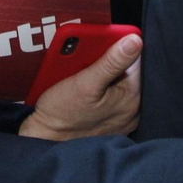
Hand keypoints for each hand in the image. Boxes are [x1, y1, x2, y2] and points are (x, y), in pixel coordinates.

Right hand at [20, 34, 142, 139]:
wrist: (46, 141)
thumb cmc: (63, 114)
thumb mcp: (85, 82)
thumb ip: (111, 61)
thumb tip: (135, 40)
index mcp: (131, 98)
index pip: (136, 60)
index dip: (118, 45)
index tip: (100, 41)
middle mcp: (131, 109)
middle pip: (125, 71)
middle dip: (105, 59)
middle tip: (83, 59)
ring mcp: (120, 116)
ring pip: (115, 82)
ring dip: (98, 72)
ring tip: (77, 72)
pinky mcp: (109, 121)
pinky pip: (109, 96)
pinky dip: (97, 86)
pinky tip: (79, 86)